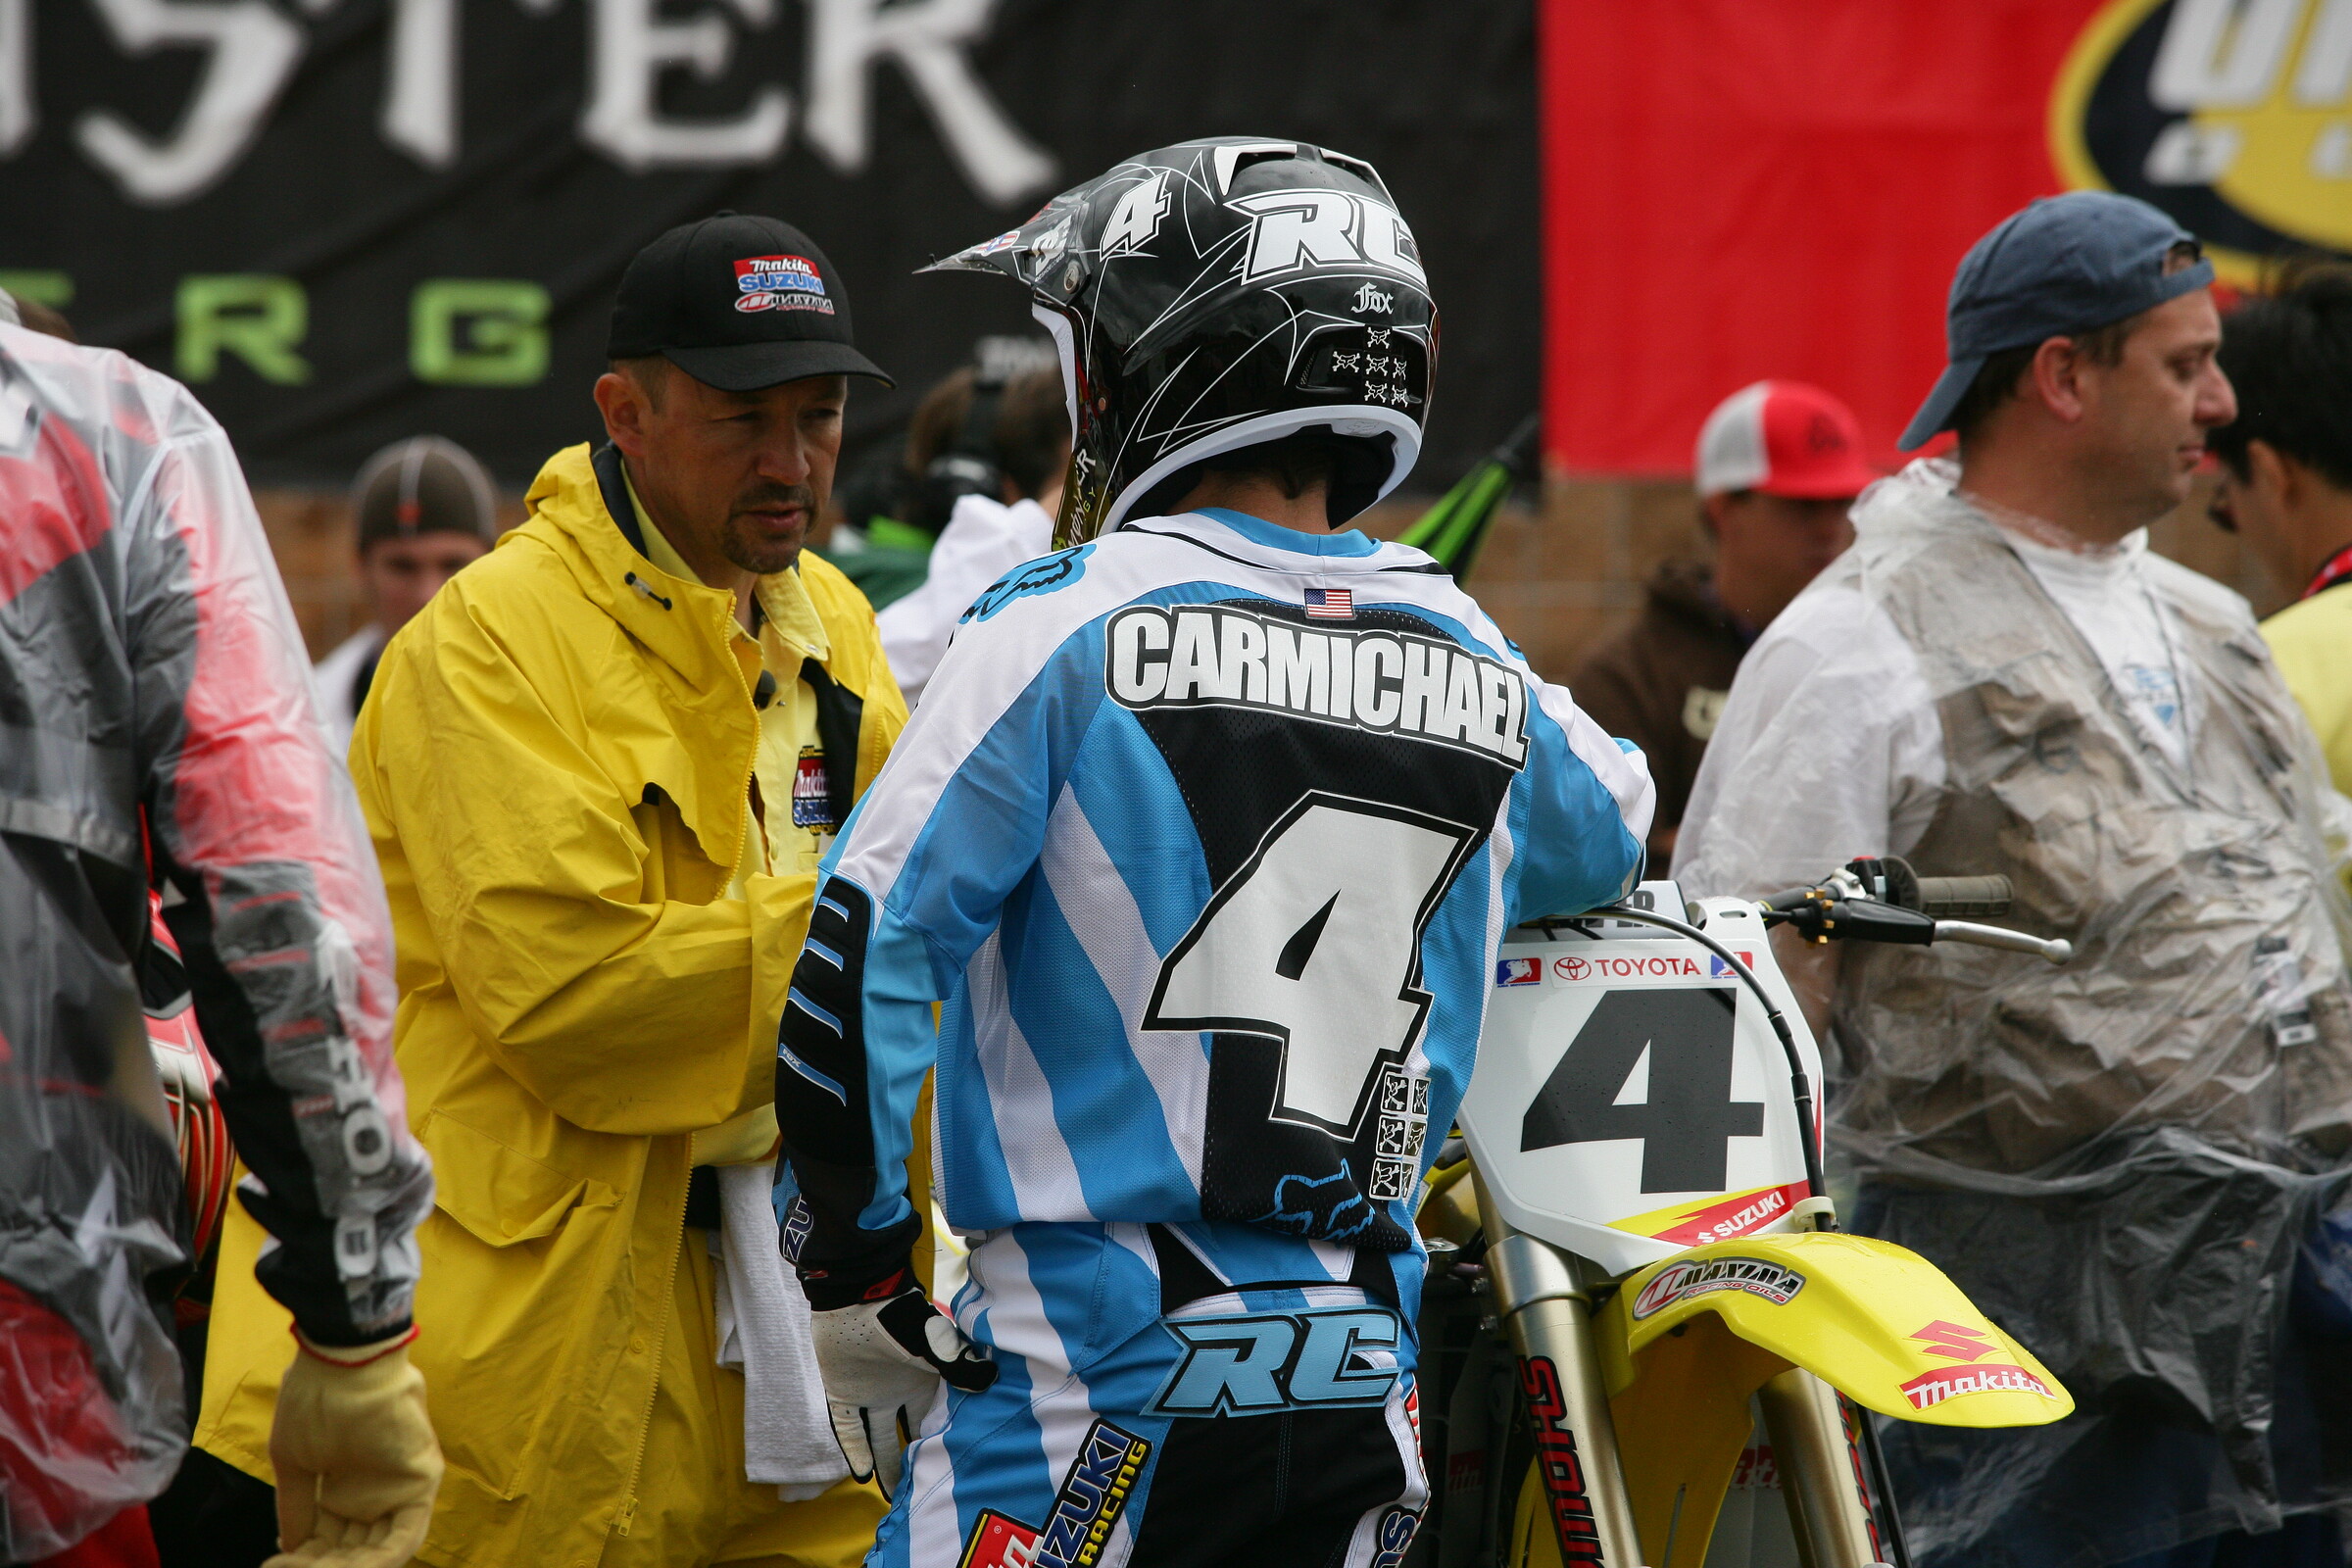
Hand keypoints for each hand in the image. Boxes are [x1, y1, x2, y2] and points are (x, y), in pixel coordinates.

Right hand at [266, 1330, 442, 1567]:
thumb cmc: (315, 1400)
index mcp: (347, 1489)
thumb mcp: (294, 1463)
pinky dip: (379, 1561)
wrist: (342, 1362)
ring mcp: (400, 1489)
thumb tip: (289, 1546)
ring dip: (347, 1567)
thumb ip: (296, 1507)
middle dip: (323, 1566)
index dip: (305, 1559)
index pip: (330, 1541)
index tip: (274, 1566)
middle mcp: (376, 1493)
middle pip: (354, 1551)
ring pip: (379, 1550)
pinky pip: (404, 1537)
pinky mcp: (421, 1483)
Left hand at [809, 1280, 995, 1494]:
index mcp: (923, 1382)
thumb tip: (991, 1380)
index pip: (932, 1421)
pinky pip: (848, 1427)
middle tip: (921, 1495)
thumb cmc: (901, 1317)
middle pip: (906, 1437)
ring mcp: (869, 1394)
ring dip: (884, 1465)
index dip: (939, 1445)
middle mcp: (898, 1393)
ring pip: (878, 1438)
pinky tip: (861, 1475)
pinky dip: (854, 1449)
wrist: (857, 1296)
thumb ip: (958, 1365)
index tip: (950, 1473)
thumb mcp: (934, 1343)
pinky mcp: (842, 1392)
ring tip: (893, 1497)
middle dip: (913, 1463)